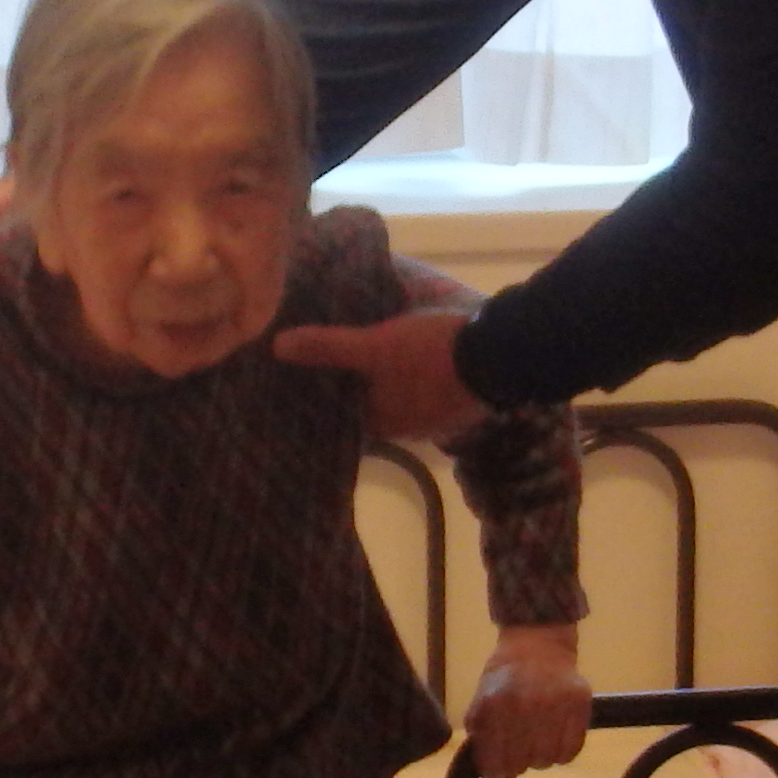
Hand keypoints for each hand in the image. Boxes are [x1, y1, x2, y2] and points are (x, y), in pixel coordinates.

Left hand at [269, 304, 488, 443]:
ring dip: (386, 385)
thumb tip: (277, 348)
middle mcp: (408, 431)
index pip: (343, 418)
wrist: (500, 356)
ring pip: (400, 401)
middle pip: (372, 410)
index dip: (326, 400)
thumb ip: (329, 347)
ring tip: (365, 358)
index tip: (306, 382)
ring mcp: (437, 420)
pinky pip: (425, 392)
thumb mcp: (374, 346)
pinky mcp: (459, 403)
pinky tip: (407, 360)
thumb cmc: (429, 356)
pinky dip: (412, 379)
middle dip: (355, 391)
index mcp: (382, 424)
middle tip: (331, 365)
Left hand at [465, 623, 594, 777]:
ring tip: (535, 738)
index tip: (497, 770)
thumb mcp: (483, 704)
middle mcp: (524, 706)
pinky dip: (562, 752)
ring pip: (546, 761)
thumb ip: (484, 744)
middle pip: (521, 765)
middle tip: (517, 747)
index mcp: (494, 705)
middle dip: (516, 762)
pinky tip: (554, 737)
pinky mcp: (579, 704)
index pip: (494, 762)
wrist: (537, 641)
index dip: (494, 772)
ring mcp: (555, 704)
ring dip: (539, 757)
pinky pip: (571, 751)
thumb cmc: (504, 677)